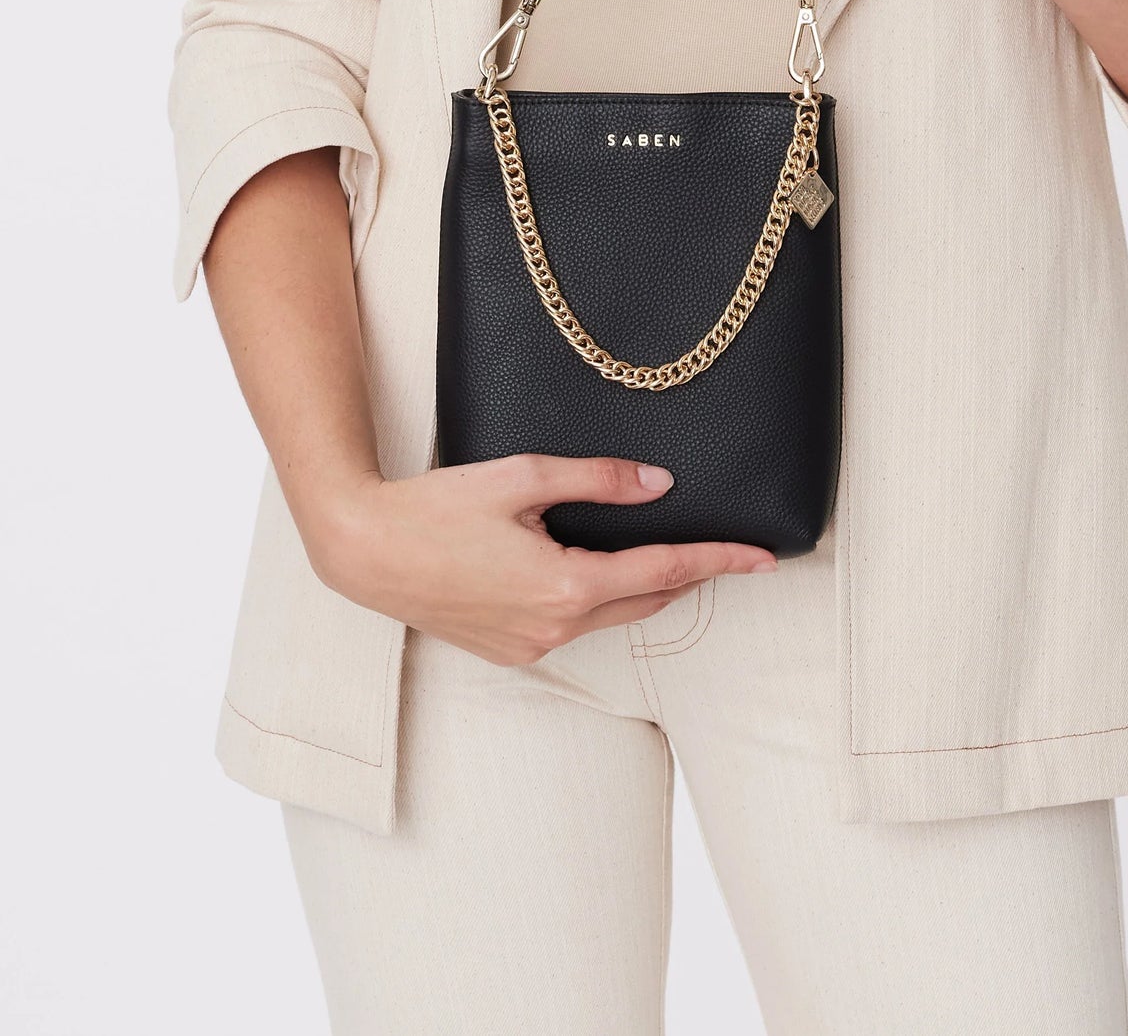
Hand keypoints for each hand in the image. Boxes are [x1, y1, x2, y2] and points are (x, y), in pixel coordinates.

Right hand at [303, 456, 775, 666]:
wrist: (365, 551)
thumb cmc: (437, 507)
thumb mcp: (523, 477)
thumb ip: (599, 480)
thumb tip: (658, 485)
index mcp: (565, 586)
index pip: (664, 573)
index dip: (718, 562)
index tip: (762, 558)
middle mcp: (554, 628)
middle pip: (646, 602)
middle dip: (688, 577)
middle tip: (728, 551)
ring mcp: (530, 647)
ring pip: (611, 617)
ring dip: (644, 589)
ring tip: (671, 555)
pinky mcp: (509, 650)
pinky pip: (575, 627)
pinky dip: (601, 601)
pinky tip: (600, 572)